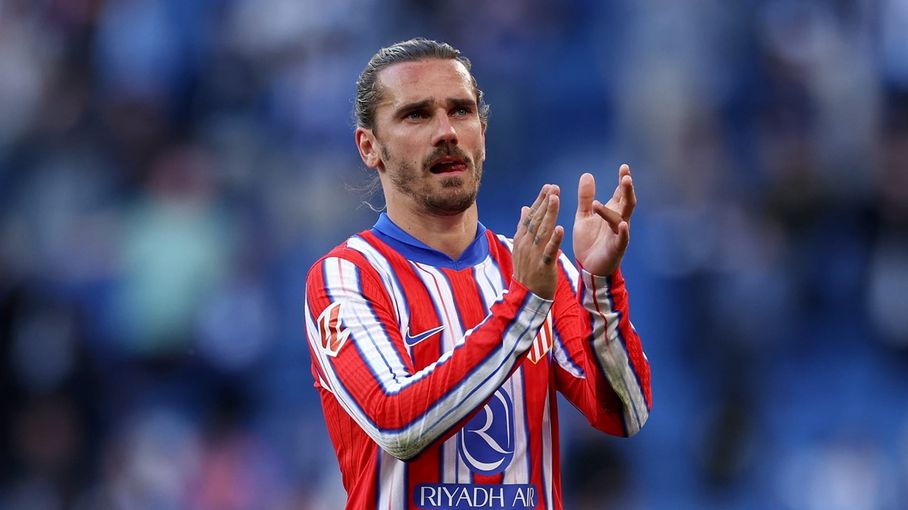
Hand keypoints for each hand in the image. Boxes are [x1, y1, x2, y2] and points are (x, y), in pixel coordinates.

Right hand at [512, 184, 563, 298]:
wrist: (527, 296)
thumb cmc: (527, 271)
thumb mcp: (522, 247)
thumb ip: (524, 227)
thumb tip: (525, 209)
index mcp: (522, 238)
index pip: (530, 215)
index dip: (539, 201)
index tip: (548, 187)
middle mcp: (526, 244)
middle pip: (536, 219)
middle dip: (545, 202)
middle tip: (553, 187)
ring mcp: (533, 254)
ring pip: (542, 231)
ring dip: (549, 214)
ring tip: (555, 199)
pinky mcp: (543, 265)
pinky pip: (549, 251)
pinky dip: (554, 240)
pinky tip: (560, 228)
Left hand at [573, 164, 636, 275]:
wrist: (587, 267)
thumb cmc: (589, 241)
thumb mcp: (584, 216)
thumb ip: (586, 198)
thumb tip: (587, 175)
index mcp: (611, 212)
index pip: (620, 193)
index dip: (623, 180)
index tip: (624, 167)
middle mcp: (618, 221)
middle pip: (627, 202)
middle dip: (627, 190)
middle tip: (626, 176)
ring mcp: (619, 234)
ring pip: (623, 217)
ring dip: (620, 206)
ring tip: (611, 198)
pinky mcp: (616, 248)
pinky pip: (622, 239)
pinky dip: (623, 232)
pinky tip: (622, 224)